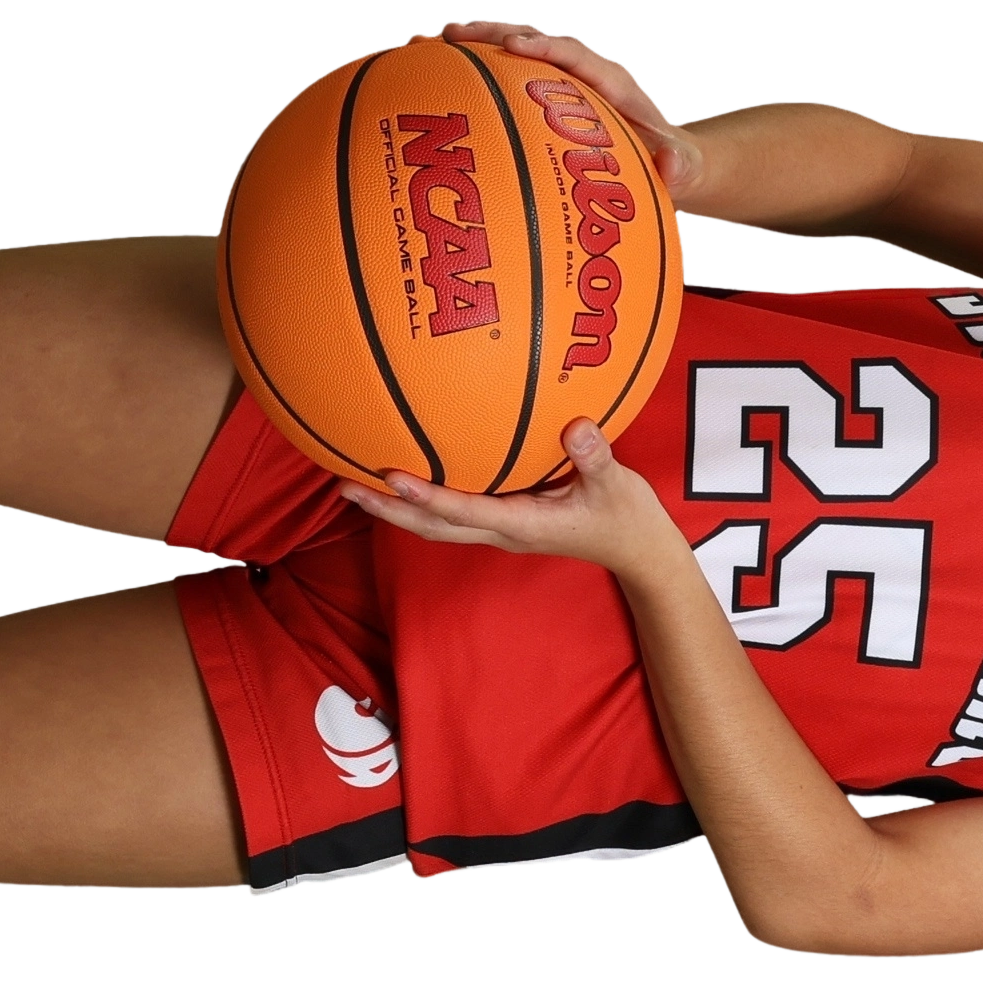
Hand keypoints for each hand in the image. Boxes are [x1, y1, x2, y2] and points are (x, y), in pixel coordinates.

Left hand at [343, 420, 687, 580]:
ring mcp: (501, 529)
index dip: (426, 496)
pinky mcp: (505, 522)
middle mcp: (502, 531)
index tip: (392, 476)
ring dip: (395, 508)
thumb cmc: (628, 519)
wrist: (638, 554)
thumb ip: (596, 457)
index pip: (463, 511)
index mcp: (523, 524)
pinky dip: (422, 501)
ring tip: (356, 485)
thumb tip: (576, 427)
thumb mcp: (620, 485)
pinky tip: (407, 480)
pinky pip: (453, 513)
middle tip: (344, 485)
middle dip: (388, 508)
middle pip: (431, 525)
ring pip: (436, 524)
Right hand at [434, 16, 708, 201]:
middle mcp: (578, 76)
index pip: (575, 54)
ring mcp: (554, 86)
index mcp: (611, 82)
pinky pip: (501, 85)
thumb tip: (674, 167)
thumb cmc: (672, 165)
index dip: (545, 46)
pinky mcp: (538, 101)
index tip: (514, 42)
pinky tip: (426, 83)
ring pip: (508, 58)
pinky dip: (467, 79)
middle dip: (492, 32)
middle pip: (532, 43)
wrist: (665, 161)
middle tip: (450, 29)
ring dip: (470, 49)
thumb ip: (679, 166)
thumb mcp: (682, 169)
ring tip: (423, 43)